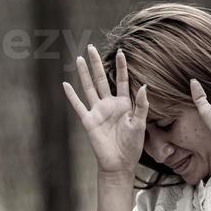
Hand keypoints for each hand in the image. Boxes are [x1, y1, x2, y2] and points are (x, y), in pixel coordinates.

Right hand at [64, 45, 147, 177]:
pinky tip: (65, 84)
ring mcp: (97, 111)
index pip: (121, 80)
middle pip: (101, 79)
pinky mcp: (88, 121)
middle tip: (91, 47)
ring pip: (89, 88)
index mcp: (124, 104)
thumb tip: (144, 86)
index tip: (120, 51)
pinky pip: (78, 105)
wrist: (119, 163)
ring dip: (84, 74)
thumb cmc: (132, 146)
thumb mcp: (140, 124)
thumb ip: (142, 105)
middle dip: (96, 63)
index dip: (121, 66)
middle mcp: (109, 104)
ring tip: (78, 59)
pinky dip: (71, 96)